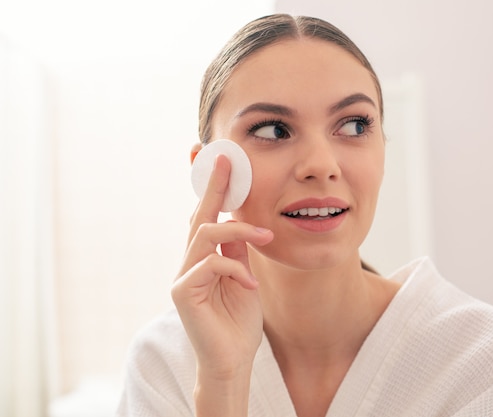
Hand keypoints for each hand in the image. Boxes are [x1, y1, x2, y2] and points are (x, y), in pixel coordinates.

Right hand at [171, 154, 272, 377]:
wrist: (233, 357)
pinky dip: (234, 268)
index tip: (220, 159)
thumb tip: (242, 223)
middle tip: (226, 161)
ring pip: (204, 234)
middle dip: (214, 187)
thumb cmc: (239, 319)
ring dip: (238, 231)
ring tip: (265, 237)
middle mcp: (191, 261)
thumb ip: (239, 251)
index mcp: (206, 255)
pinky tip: (250, 285)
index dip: (213, 188)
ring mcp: (183, 275)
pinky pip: (209, 263)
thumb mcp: (245, 277)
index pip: (208, 215)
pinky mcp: (182, 291)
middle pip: (200, 216)